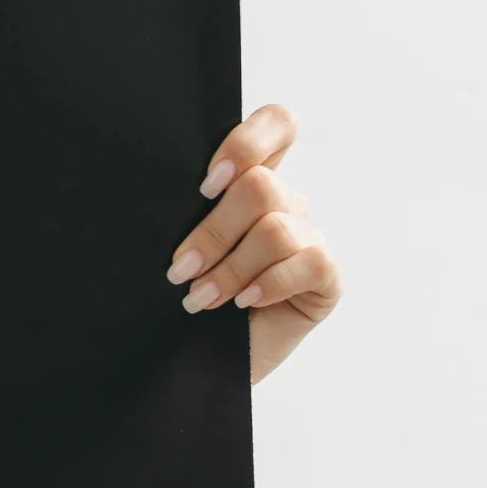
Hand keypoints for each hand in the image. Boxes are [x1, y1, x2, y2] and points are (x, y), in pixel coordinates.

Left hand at [163, 103, 340, 383]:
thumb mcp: (180, 247)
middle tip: (180, 267)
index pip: (276, 124)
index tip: (206, 184)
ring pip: (275, 228)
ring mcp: (307, 239)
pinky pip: (310, 261)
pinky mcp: (326, 278)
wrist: (195, 363)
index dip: (248, 142)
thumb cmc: (182, 298)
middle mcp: (284, 204)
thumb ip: (186, 211)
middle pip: (262, 185)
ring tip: (199, 299)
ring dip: (230, 267)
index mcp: (250, 181)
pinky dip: (270, 282)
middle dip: (214, 231)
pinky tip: (244, 302)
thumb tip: (161, 188)